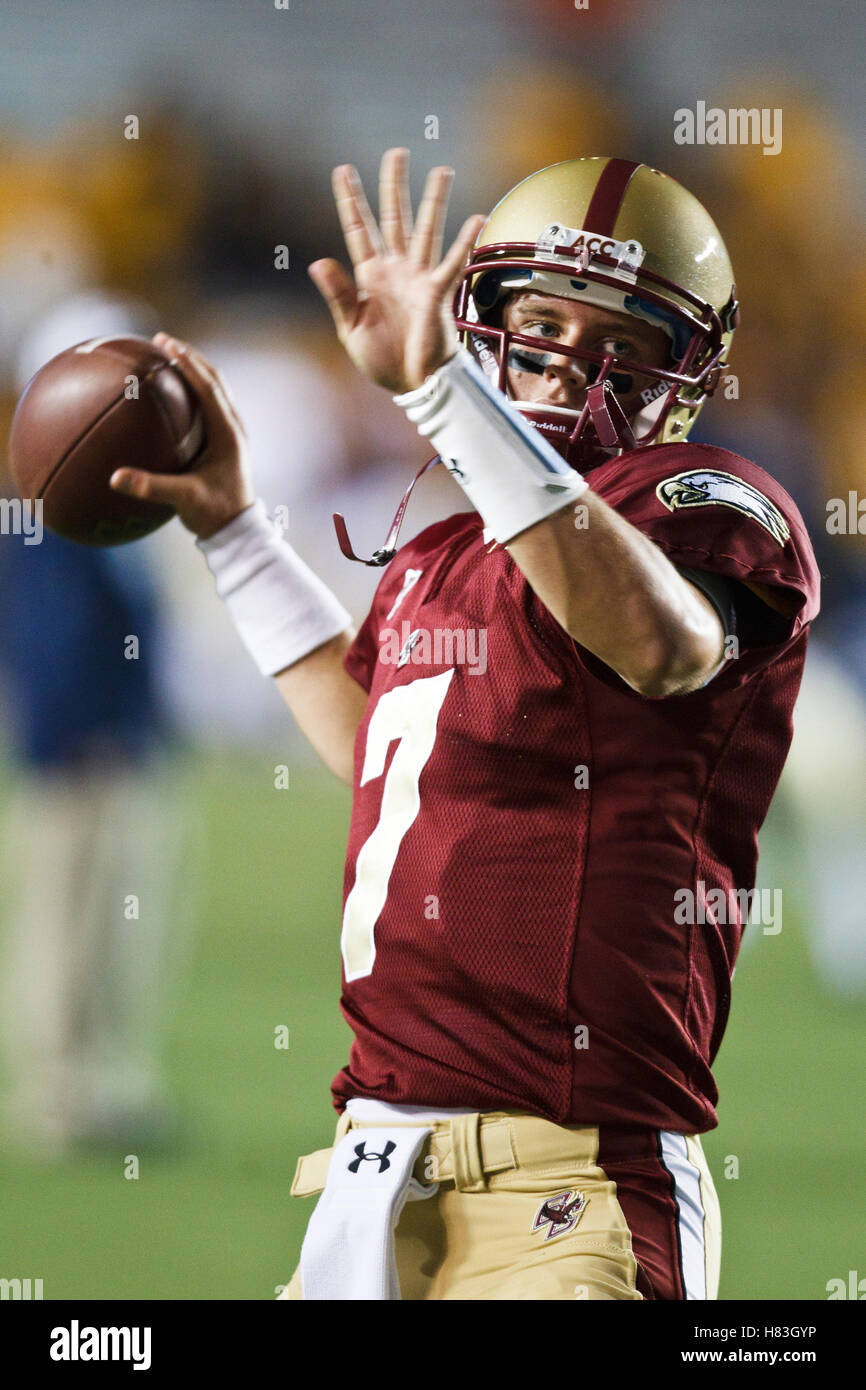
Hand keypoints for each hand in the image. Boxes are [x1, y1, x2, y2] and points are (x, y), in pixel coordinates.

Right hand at [109, 333, 255, 539]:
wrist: (237, 530)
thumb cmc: (213, 514)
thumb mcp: (183, 499)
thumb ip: (151, 487)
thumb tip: (115, 478)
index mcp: (228, 433)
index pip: (208, 387)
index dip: (187, 364)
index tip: (166, 345)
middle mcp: (234, 427)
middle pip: (214, 379)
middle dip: (188, 356)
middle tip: (161, 340)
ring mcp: (232, 432)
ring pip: (215, 388)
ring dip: (194, 368)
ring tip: (168, 353)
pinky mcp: (226, 440)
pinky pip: (211, 403)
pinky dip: (194, 388)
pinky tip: (172, 389)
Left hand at [309, 147, 484, 393]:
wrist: (412, 384)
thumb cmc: (382, 360)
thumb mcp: (351, 328)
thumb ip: (338, 295)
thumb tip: (317, 262)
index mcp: (370, 276)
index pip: (357, 229)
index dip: (350, 200)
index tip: (342, 170)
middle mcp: (395, 269)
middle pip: (394, 218)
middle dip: (393, 185)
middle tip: (396, 153)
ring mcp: (418, 278)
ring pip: (426, 229)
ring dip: (434, 200)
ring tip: (441, 170)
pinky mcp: (438, 292)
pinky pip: (453, 262)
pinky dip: (465, 241)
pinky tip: (476, 217)